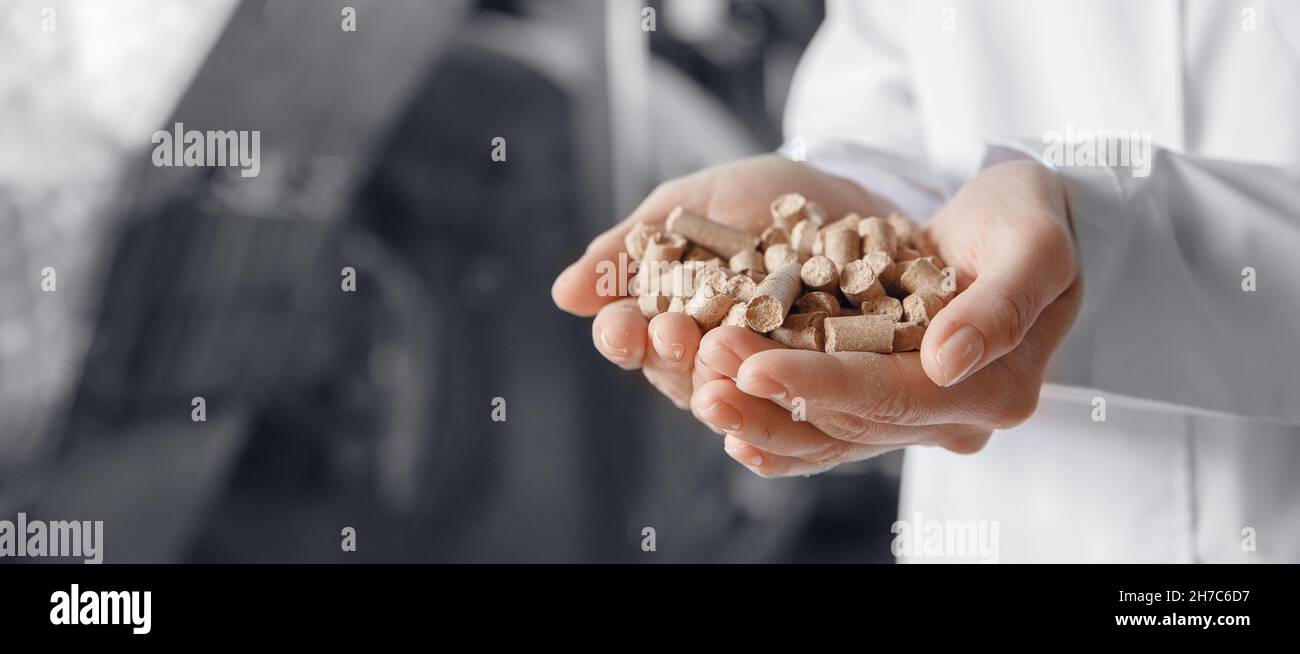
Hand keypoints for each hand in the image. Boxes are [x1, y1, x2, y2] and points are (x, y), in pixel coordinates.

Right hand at [551, 154, 895, 408]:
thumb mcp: (685, 207)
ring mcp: (760, 367)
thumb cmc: (752, 196)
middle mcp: (707, 352)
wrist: (841, 191)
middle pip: (676, 370)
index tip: (618, 329)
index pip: (631, 338)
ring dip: (722, 374)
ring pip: (732, 385)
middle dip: (670, 354)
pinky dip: (785, 386)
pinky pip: (796, 388)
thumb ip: (629, 250)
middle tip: (672, 335)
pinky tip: (780, 377)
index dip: (622, 337)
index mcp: (665, 318)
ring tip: (719, 351)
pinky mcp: (814, 375)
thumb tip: (563, 295)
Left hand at [693, 160, 1080, 476]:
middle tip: (701, 368)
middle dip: (769, 397)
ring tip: (695, 384)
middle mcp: (952, 415)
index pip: (890, 395)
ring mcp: (916, 412)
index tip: (749, 366)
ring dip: (758, 413)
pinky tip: (724, 416)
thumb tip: (945, 362)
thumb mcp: (1037, 244)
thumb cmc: (1033, 220)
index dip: (817, 384)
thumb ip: (1002, 304)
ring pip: (827, 430)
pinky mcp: (884, 395)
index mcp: (994, 389)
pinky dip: (775, 423)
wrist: (1023, 219)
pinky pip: (824, 425)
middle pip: (848, 420)